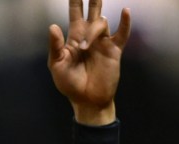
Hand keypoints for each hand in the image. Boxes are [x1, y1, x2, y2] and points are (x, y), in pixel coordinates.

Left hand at [48, 0, 130, 125]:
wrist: (87, 100)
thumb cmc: (69, 84)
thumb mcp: (57, 65)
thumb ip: (55, 46)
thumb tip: (53, 26)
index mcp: (74, 37)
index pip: (75, 13)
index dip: (76, 1)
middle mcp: (89, 36)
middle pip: (93, 11)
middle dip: (93, 0)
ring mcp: (103, 42)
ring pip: (101, 23)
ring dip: (93, 31)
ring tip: (84, 48)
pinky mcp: (114, 50)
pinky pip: (122, 33)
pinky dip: (125, 23)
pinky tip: (125, 12)